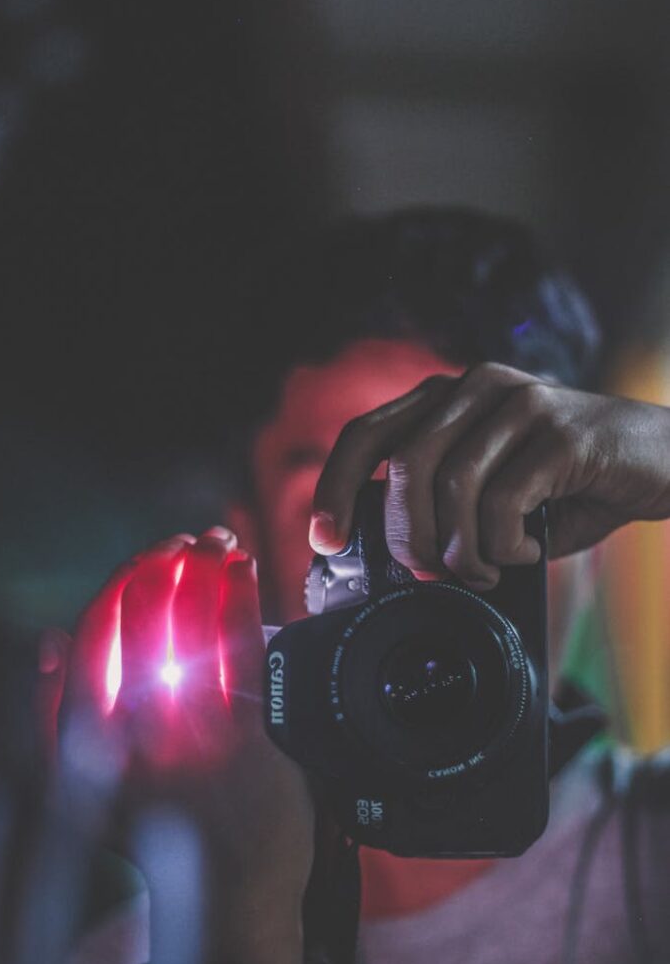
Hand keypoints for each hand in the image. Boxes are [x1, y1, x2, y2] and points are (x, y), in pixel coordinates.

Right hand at [44, 529, 313, 963]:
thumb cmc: (161, 830)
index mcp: (93, 746)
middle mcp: (139, 740)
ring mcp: (198, 741)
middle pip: (145, 619)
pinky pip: (246, 649)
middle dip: (164, 561)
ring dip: (205, 568)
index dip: (119, 582)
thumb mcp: (84, 790)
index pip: (93, 637)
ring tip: (216, 543)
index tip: (143, 558)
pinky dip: (243, 598)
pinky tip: (245, 569)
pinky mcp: (253, 742)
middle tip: (183, 540)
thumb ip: (55, 719)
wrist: (235, 896)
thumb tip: (53, 642)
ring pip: (194, 625)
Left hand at [310, 362, 669, 588]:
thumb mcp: (496, 495)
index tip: (326, 539)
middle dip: (408, 537)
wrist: (660, 461)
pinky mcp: (559, 430)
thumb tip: (398, 560)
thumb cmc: (569, 485)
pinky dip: (504, 544)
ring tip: (484, 569)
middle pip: (405, 466)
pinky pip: (503, 501)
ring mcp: (518, 403)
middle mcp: (476, 389)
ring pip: (451, 485)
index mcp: (449, 399)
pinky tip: (524, 551)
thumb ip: (448, 510)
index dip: (336, 487)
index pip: (368, 434)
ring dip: (460, 549)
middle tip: (434, 574)